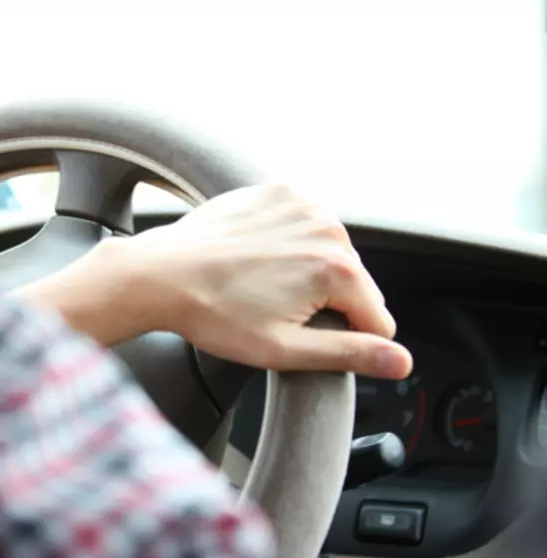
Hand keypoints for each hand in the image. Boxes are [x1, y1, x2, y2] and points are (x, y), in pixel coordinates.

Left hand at [94, 183, 411, 378]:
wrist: (161, 274)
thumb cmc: (213, 314)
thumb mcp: (283, 350)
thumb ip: (348, 353)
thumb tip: (401, 362)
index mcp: (337, 268)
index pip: (377, 319)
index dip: (345, 338)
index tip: (302, 335)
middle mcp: (328, 227)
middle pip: (355, 283)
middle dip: (327, 302)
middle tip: (272, 310)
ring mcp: (303, 203)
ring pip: (331, 253)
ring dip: (309, 271)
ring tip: (261, 284)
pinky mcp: (279, 190)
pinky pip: (304, 225)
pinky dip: (290, 242)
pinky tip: (257, 258)